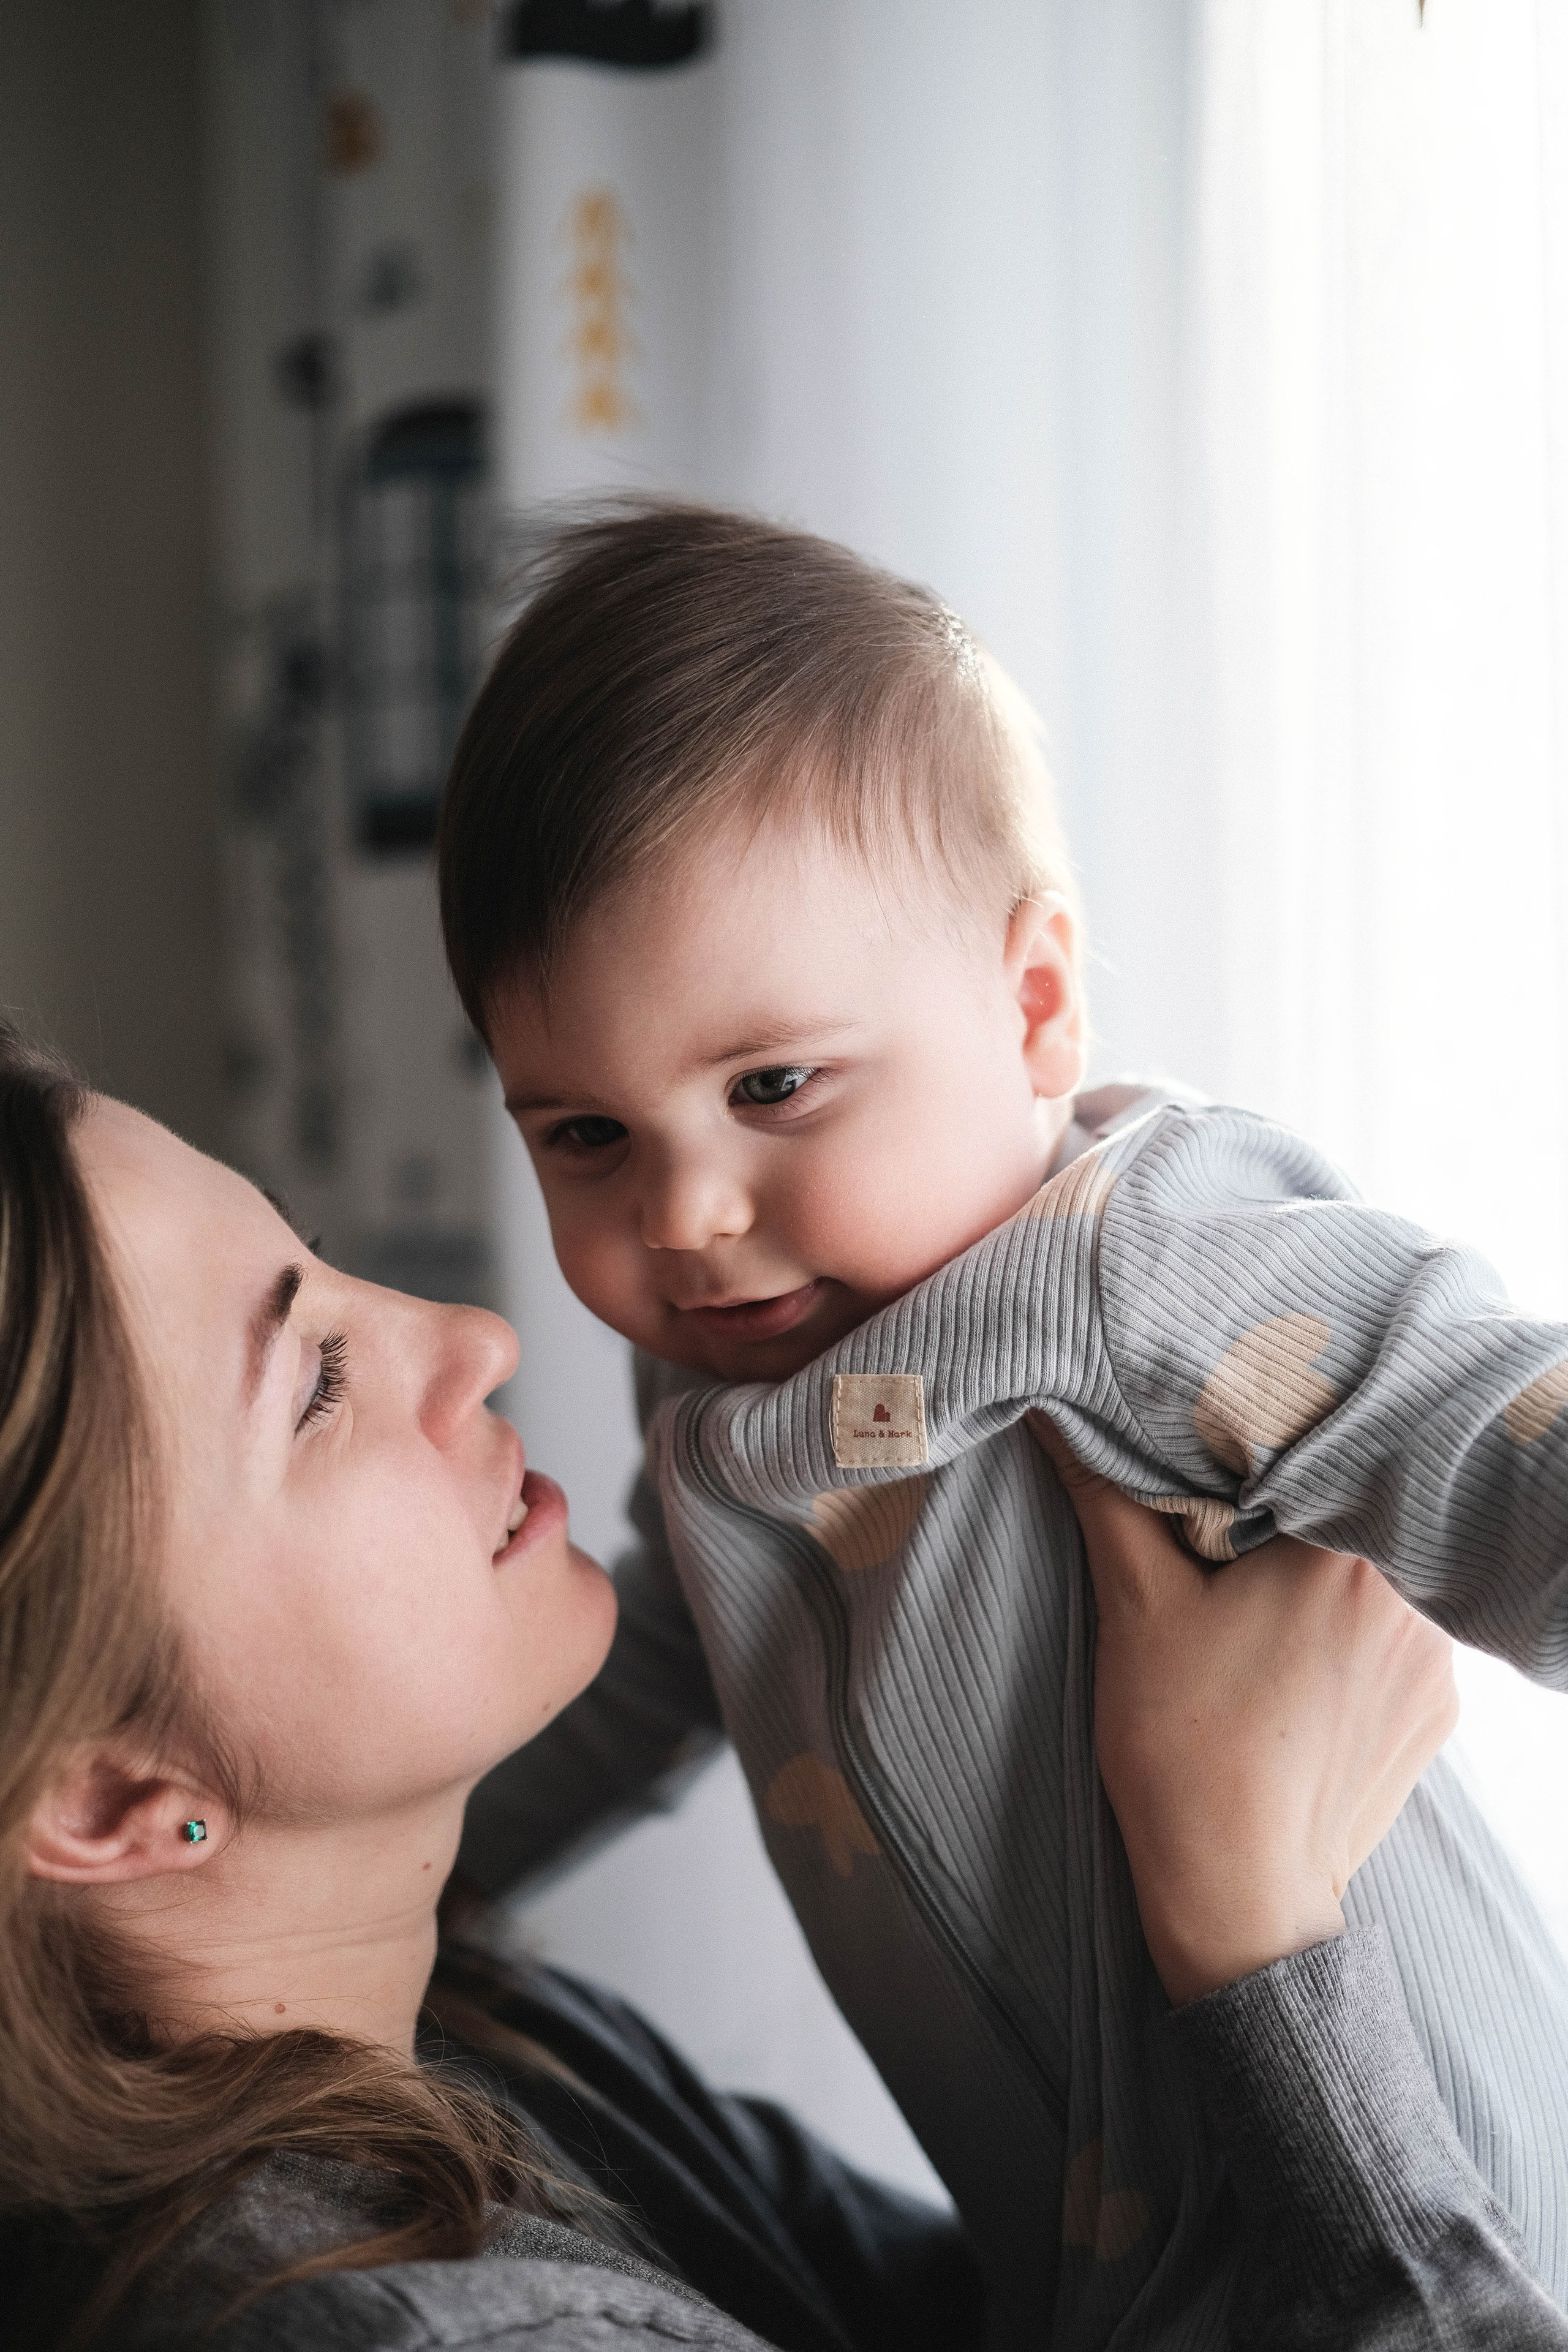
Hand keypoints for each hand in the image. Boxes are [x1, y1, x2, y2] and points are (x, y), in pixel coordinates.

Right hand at [1029, 1417, 1457, 2004]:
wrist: (1236, 1890)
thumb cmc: (1184, 1744)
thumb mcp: (1135, 1604)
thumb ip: (1108, 1495)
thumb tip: (1058, 1418)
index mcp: (1351, 1552)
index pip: (1313, 1458)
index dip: (1258, 1457)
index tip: (1214, 1473)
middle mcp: (1416, 1601)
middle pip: (1347, 1519)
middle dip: (1288, 1519)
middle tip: (1225, 1540)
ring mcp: (1434, 1663)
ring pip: (1374, 1581)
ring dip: (1322, 1580)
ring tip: (1258, 1611)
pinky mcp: (1432, 1715)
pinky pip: (1393, 1642)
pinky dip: (1348, 1640)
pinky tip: (1291, 1665)